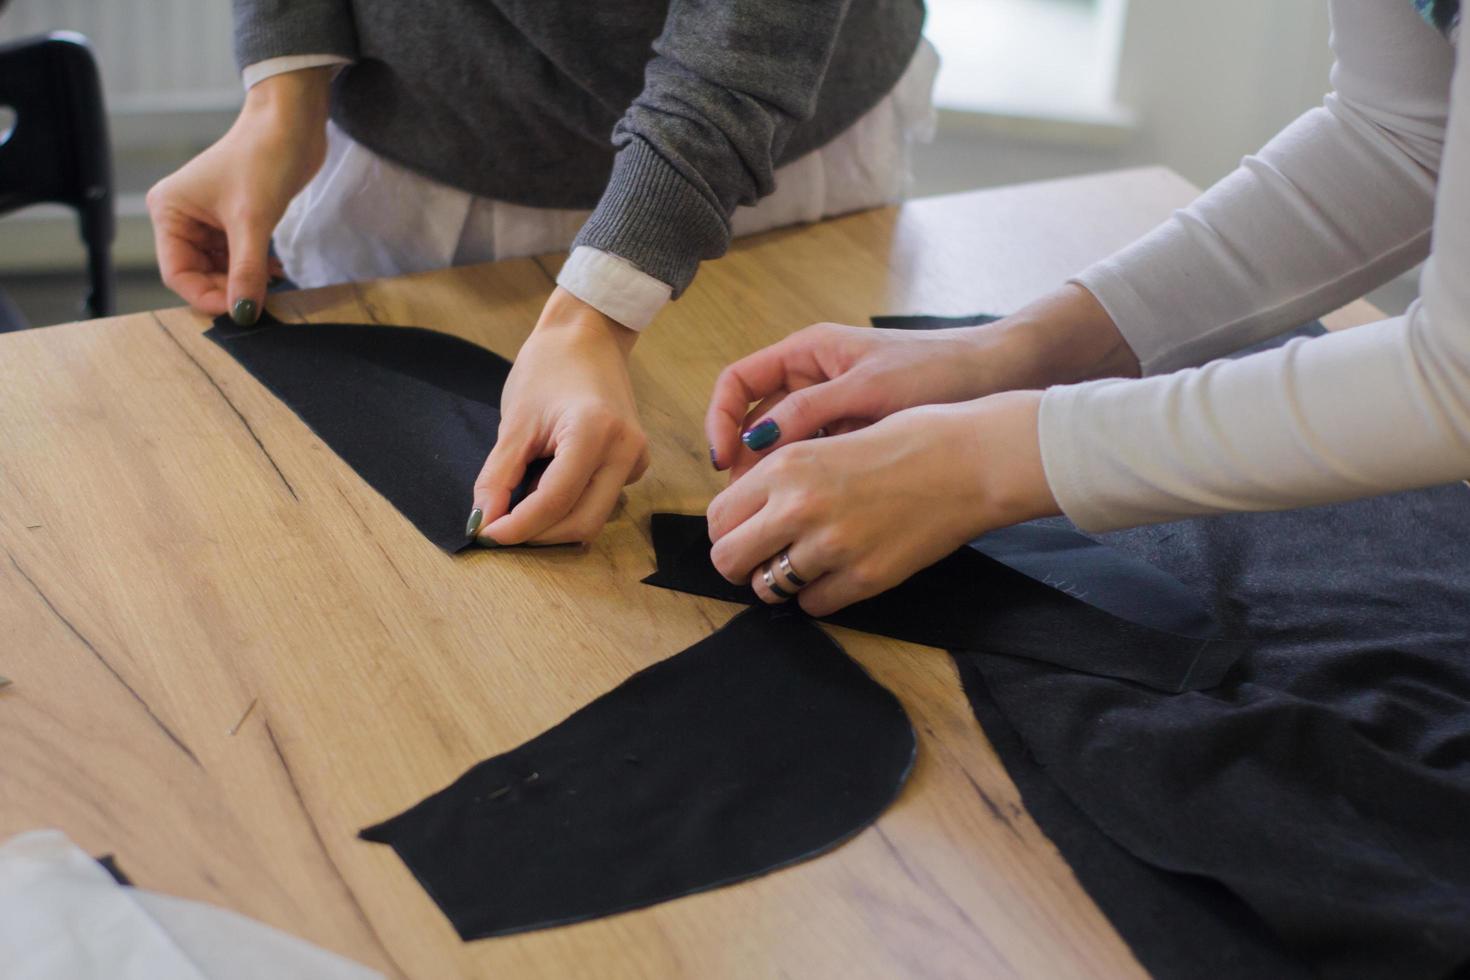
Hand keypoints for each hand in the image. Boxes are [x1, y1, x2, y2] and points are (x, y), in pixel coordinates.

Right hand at [146, 67, 334, 321]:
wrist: (292, 124)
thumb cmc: (263, 158)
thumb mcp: (253, 221)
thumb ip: (246, 271)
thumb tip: (243, 312)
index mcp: (170, 211)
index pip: (176, 272)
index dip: (206, 295)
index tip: (239, 311)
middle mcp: (182, 216)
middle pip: (197, 273)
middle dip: (227, 289)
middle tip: (258, 301)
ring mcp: (208, 219)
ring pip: (219, 268)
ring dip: (244, 281)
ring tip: (271, 284)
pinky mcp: (234, 219)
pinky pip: (237, 257)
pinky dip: (254, 269)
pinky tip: (275, 272)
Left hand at [469, 288, 649, 545]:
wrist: (588, 335)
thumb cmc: (548, 366)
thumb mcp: (514, 423)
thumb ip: (498, 478)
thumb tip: (484, 524)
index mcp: (595, 432)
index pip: (555, 501)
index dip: (518, 526)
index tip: (486, 535)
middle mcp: (626, 451)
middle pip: (582, 522)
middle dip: (538, 534)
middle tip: (499, 529)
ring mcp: (636, 459)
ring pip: (593, 517)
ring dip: (553, 522)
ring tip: (519, 503)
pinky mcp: (635, 463)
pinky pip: (601, 501)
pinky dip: (569, 506)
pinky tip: (547, 484)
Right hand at [705, 286, 1138, 478]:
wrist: (996, 377)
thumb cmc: (936, 369)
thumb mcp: (867, 389)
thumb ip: (809, 412)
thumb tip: (755, 442)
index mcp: (806, 352)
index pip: (737, 383)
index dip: (720, 420)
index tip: (724, 461)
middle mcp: (812, 376)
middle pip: (752, 417)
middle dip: (741, 456)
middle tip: (742, 500)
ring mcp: (832, 405)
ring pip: (781, 443)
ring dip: (769, 474)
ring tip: (769, 512)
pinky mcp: (853, 431)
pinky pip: (813, 456)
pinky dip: (803, 479)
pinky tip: (806, 507)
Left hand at [705, 392, 1059, 615]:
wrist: (971, 460)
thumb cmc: (908, 439)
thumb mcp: (829, 439)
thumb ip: (784, 475)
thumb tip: (748, 510)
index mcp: (786, 465)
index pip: (718, 517)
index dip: (727, 530)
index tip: (743, 533)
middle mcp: (799, 506)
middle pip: (729, 559)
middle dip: (739, 563)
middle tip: (762, 559)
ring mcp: (832, 546)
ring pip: (768, 588)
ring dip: (780, 581)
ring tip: (805, 564)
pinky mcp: (865, 577)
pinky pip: (813, 604)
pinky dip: (819, 594)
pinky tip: (839, 571)